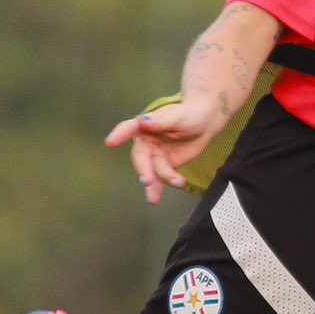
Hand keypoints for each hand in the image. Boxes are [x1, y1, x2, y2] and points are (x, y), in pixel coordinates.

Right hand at [105, 98, 221, 203]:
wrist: (204, 124)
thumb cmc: (190, 114)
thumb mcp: (178, 116)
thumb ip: (161, 120)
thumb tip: (143, 120)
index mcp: (145, 125)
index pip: (129, 128)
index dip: (119, 134)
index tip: (110, 142)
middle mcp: (146, 141)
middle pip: (140, 157)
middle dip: (143, 169)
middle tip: (147, 180)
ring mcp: (154, 156)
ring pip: (150, 171)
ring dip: (155, 183)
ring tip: (160, 193)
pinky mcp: (163, 167)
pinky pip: (159, 179)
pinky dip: (157, 189)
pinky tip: (155, 199)